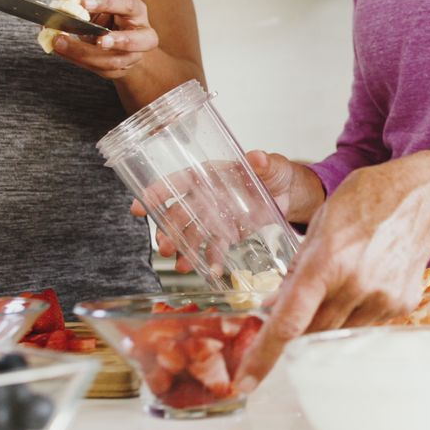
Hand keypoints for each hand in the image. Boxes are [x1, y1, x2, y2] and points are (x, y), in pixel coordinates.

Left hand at [53, 0, 157, 79]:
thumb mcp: (103, 8)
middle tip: (100, 41)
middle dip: (119, 41)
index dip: (106, 3)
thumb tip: (66, 6)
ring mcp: (133, 56)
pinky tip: (62, 50)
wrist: (124, 45)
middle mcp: (142, 35)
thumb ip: (89, 7)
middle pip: (135, 41)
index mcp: (136, 12)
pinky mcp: (120, 70)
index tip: (83, 3)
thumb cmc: (112, 21)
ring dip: (86, 53)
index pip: (126, 4)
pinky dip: (78, 59)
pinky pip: (100, 69)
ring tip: (61, 43)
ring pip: (114, 61)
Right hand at [128, 153, 322, 273]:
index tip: (141, 205)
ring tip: (181, 266)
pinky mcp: (227, 233)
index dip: (157, 192)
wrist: (288, 193)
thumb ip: (263, 163)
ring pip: (192, 234)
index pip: (176, 181)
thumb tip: (258, 157)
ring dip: (184, 250)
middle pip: (179, 214)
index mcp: (208, 175)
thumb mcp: (271, 165)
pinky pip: (215, 248)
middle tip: (164, 246)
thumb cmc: (274, 172)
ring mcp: (214, 217)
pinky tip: (211, 272)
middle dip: (168, 231)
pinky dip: (212, 260)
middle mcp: (205, 197)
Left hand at [234, 150, 429, 389]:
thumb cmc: (367, 200)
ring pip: (340, 332)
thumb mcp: (320, 224)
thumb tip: (273, 307)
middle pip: (312, 334)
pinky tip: (364, 282)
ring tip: (339, 284)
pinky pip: (367, 323)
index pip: (289, 321)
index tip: (247, 382)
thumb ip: (297, 270)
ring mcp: (382, 299)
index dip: (264, 355)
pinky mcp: (402, 305)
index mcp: (327, 263)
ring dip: (328, 320)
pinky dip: (355, 312)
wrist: (422, 198)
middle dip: (296, 332)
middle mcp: (356, 286)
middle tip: (291, 318)